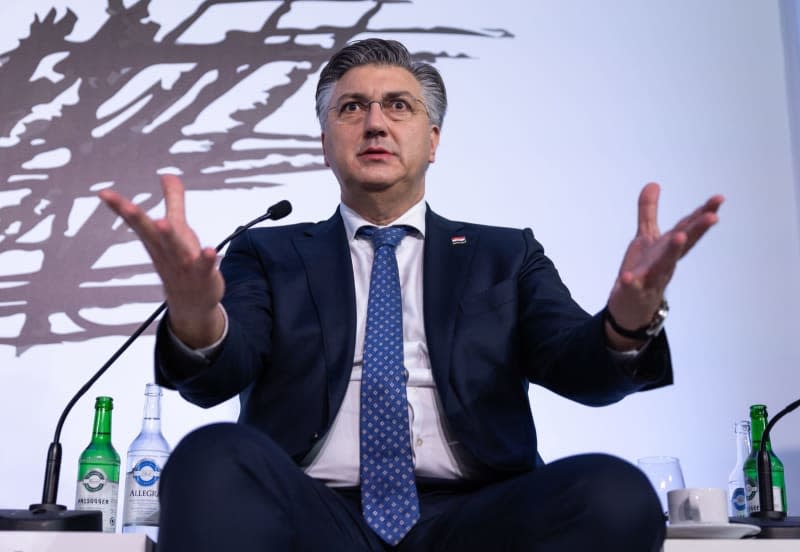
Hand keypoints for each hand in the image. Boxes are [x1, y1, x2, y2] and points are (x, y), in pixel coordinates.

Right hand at [98, 175, 224, 347]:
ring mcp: (184, 265)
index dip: (119, 208)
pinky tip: (211, 250)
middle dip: (137, 220)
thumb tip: (166, 174)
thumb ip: (174, 200)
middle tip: (125, 205)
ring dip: (168, 238)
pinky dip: (207, 259)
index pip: (136, 222)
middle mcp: (166, 252)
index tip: (103, 193)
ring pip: (175, 251)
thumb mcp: (178, 227)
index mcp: (156, 240)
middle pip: (150, 234)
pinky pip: (205, 267)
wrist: (192, 303)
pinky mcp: (204, 275)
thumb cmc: (182, 261)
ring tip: (162, 223)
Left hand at [606, 182, 723, 347]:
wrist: (631, 307)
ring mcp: (651, 277)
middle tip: (713, 216)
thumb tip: (653, 184)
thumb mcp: (645, 238)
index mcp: (668, 248)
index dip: (702, 213)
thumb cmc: (643, 270)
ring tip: (678, 236)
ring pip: (663, 264)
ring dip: (672, 251)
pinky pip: (632, 287)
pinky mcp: (633, 291)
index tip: (719, 198)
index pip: (687, 228)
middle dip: (697, 230)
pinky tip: (626, 277)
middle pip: (683, 244)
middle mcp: (665, 262)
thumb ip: (648, 212)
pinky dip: (631, 282)